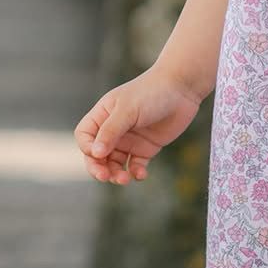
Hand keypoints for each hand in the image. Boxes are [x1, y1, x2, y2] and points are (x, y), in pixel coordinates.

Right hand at [74, 67, 201, 184]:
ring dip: (116, 174)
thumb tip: (95, 154)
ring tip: (125, 179)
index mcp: (103, 115)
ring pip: (115, 164)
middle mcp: (114, 129)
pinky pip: (135, 166)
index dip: (87, 148)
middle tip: (105, 176)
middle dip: (98, 168)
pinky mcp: (146, 148)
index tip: (99, 154)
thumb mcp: (127, 110)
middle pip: (97, 155)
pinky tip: (141, 174)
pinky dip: (135, 173)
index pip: (85, 137)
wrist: (182, 88)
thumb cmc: (151, 92)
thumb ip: (111, 131)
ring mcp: (130, 139)